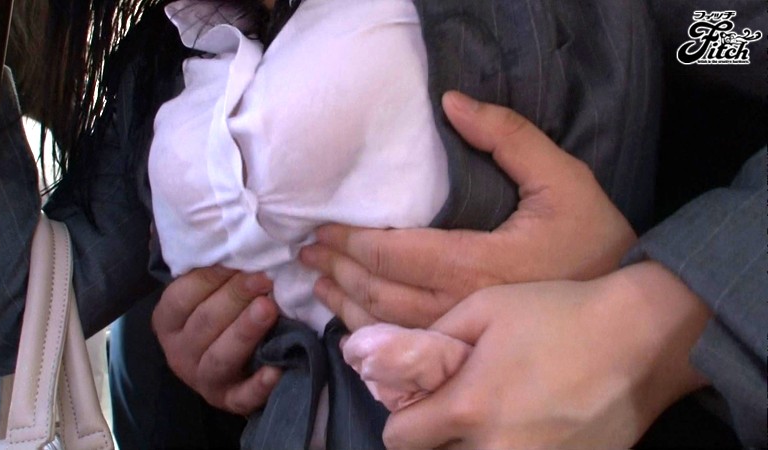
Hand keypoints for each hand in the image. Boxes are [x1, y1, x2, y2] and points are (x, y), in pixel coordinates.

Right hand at [152, 266, 281, 413]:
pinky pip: (243, 396)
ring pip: (221, 356)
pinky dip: (259, 384)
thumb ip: (203, 262)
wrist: (229, 368)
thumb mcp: (203, 291)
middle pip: (205, 323)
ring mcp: (204, 379)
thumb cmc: (218, 315)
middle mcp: (180, 352)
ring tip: (269, 308)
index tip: (239, 260)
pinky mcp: (231, 401)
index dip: (210, 277)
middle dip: (235, 297)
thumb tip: (194, 214)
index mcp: (168, 321)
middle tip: (264, 278)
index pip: (181, 297)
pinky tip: (276, 369)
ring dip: (245, 331)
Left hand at [300, 91, 635, 329]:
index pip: (393, 255)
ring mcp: (462, 341)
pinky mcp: (466, 358)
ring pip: (385, 327)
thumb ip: (509, 136)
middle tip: (307, 253)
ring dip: (343, 303)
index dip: (350, 243)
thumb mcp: (563, 178)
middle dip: (336, 271)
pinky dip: (370, 336)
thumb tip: (452, 102)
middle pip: (378, 293)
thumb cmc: (595, 242)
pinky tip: (352, 323)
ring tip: (318, 284)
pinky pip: (405, 352)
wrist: (627, 316)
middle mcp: (461, 308)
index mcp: (477, 264)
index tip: (322, 231)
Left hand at [383, 261, 711, 448]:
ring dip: (469, 447)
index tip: (419, 398)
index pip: (398, 439)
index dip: (402, 416)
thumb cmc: (557, 313)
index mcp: (469, 409)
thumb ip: (430, 340)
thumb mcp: (482, 307)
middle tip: (455, 405)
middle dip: (434, 437)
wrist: (640, 338)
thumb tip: (384, 361)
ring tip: (492, 413)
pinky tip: (528, 423)